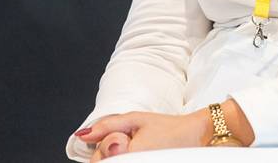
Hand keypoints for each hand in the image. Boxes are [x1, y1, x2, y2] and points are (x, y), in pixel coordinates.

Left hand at [79, 109, 210, 158]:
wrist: (195, 137)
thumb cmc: (167, 127)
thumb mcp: (135, 119)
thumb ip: (106, 126)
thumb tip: (82, 135)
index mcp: (129, 155)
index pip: (98, 161)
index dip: (103, 149)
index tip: (120, 139)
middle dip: (110, 154)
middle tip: (130, 142)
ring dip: (120, 157)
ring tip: (137, 149)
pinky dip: (128, 159)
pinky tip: (139, 153)